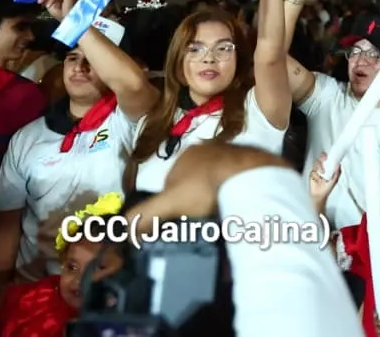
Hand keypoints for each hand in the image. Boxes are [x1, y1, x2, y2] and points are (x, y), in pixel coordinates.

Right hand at [126, 143, 290, 228]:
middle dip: (197, 200)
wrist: (254, 177)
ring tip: (225, 215)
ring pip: (220, 180)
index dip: (172, 204)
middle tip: (205, 220)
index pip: (171, 182)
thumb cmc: (207, 187)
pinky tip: (241, 205)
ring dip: (220, 196)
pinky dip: (239, 192)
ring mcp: (235, 152)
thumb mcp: (169, 203)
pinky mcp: (256, 161)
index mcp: (187, 154)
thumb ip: (144, 216)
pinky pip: (242, 180)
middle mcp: (210, 148)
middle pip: (196, 181)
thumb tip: (123, 231)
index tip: (182, 221)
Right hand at [308, 153, 340, 201]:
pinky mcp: (312, 174)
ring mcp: (317, 171)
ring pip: (316, 164)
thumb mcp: (334, 181)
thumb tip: (339, 166)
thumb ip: (337, 173)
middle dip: (322, 157)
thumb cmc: (327, 188)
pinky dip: (315, 174)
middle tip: (324, 159)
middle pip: (321, 159)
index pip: (328, 159)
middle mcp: (322, 168)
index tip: (330, 156)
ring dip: (320, 166)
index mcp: (328, 168)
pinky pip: (313, 171)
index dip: (328, 156)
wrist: (320, 195)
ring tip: (322, 172)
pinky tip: (318, 178)